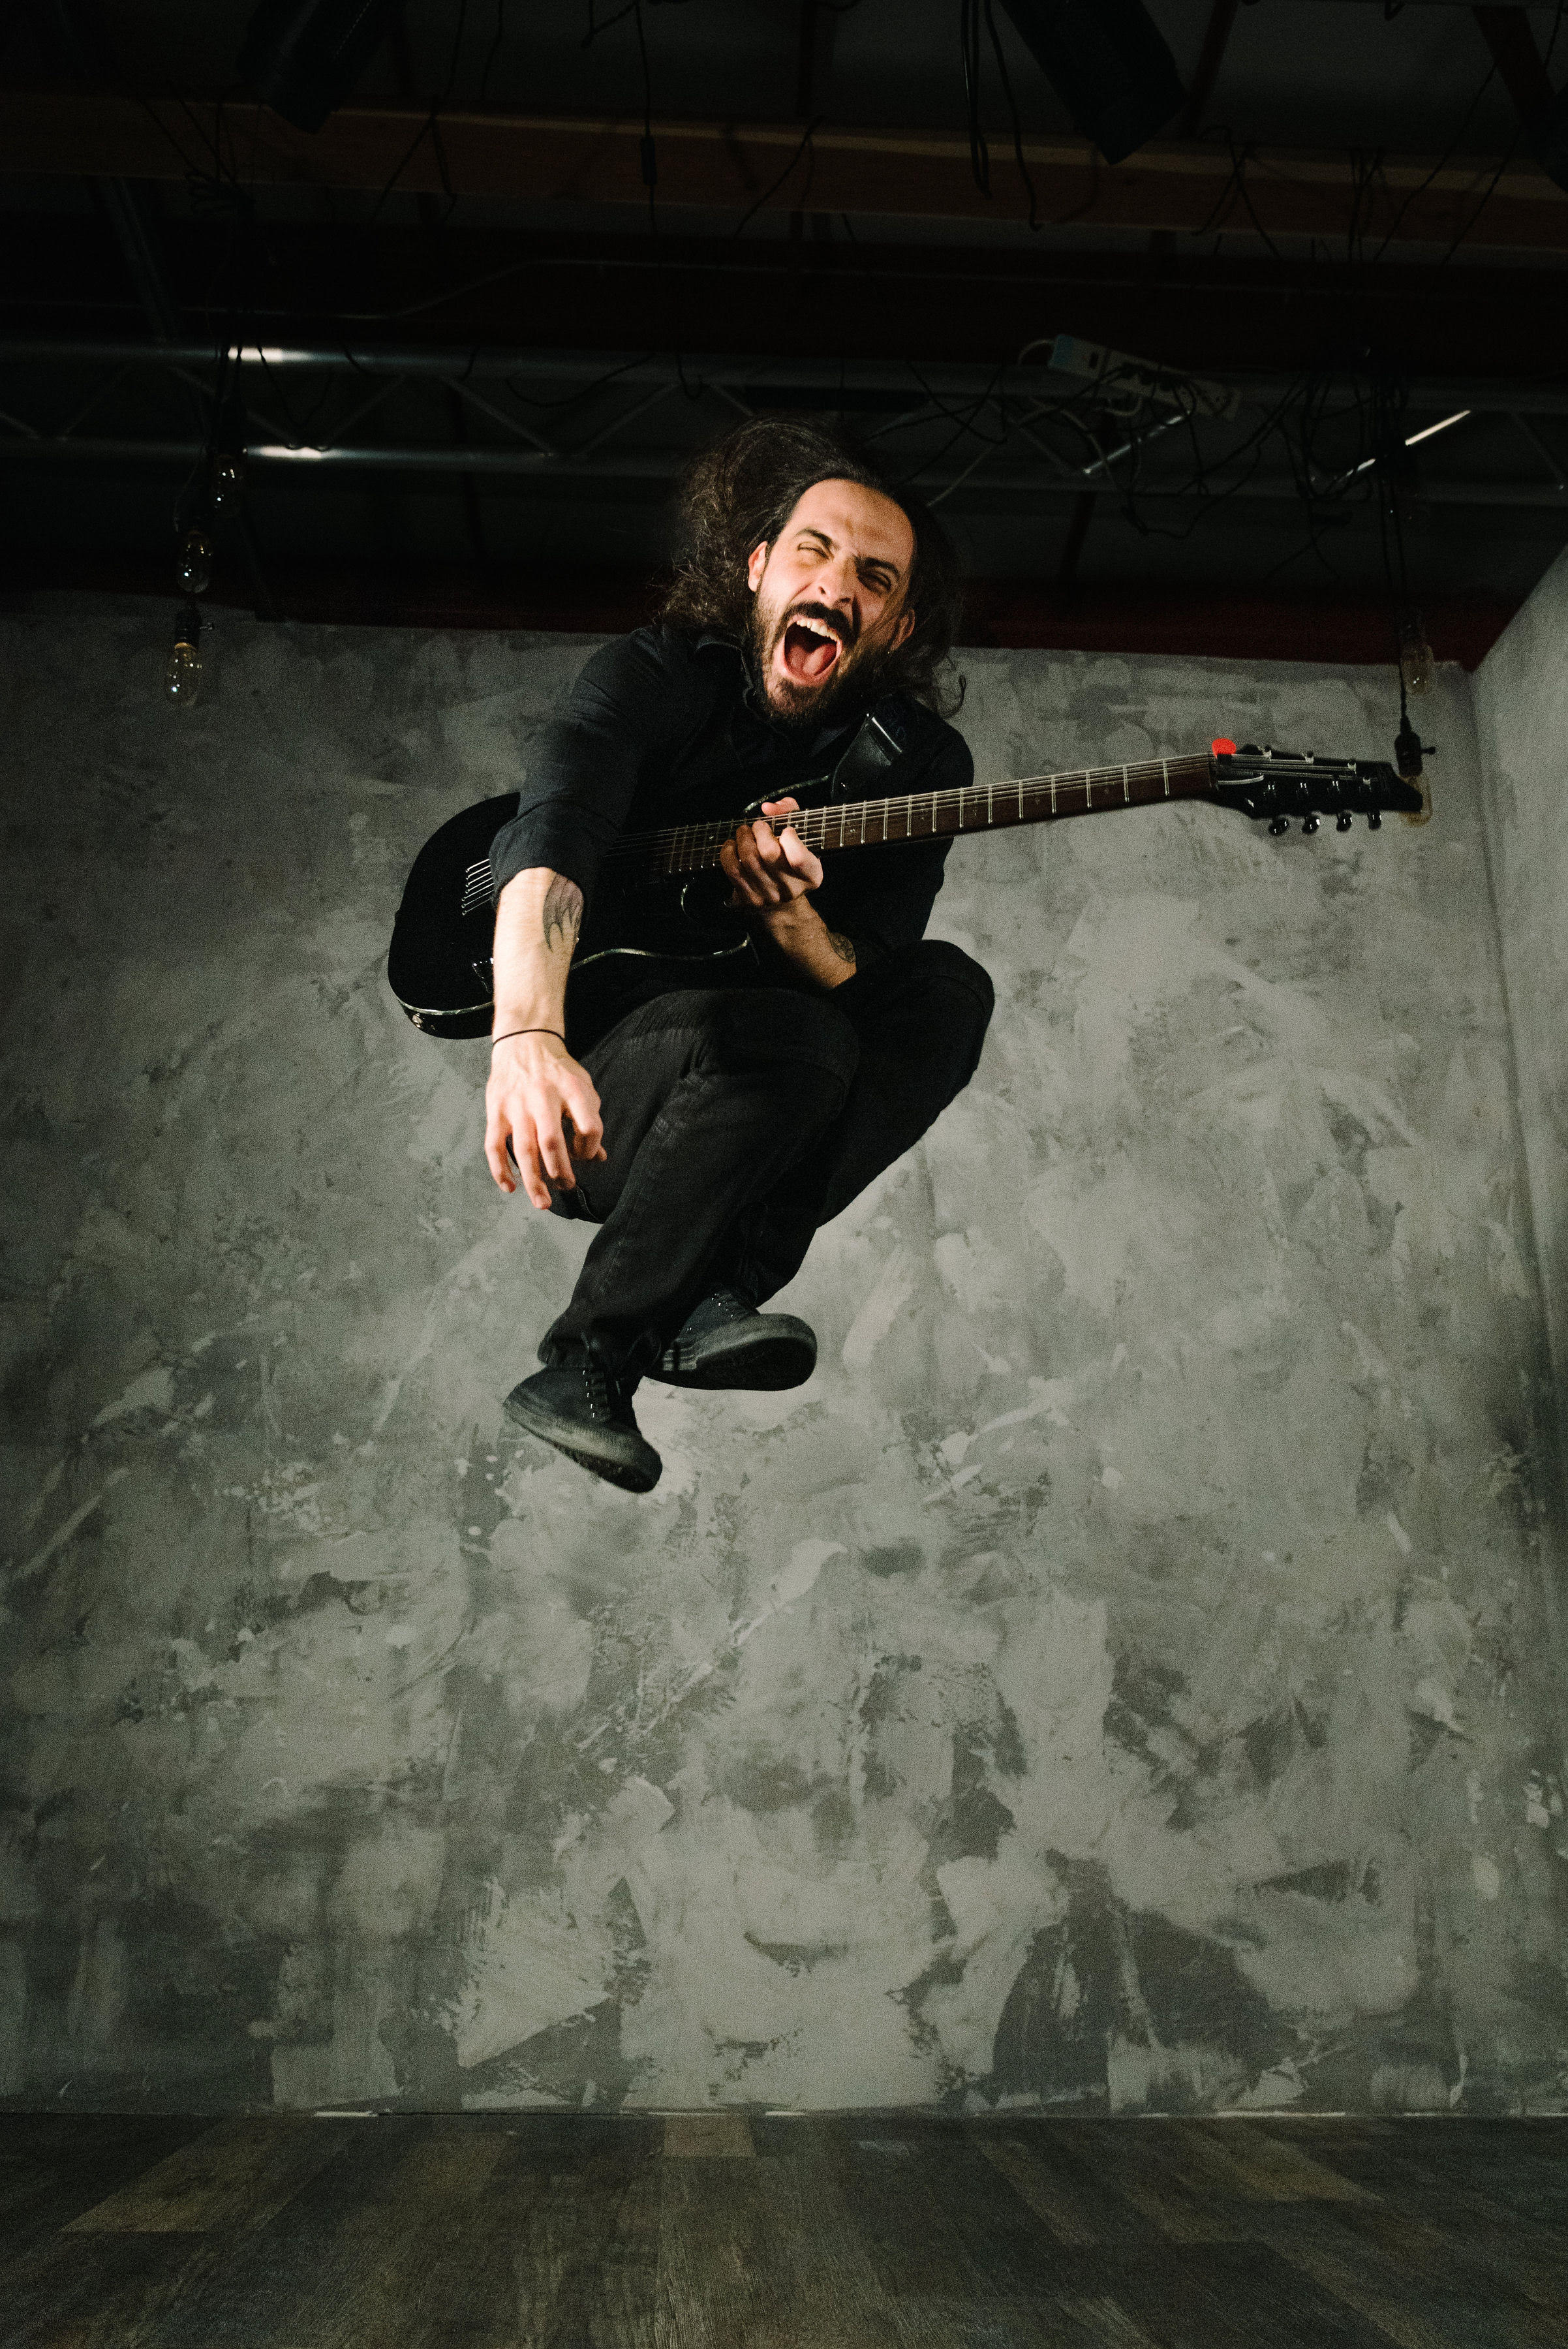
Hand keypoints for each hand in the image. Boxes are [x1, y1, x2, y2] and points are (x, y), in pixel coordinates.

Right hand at [484, 1031, 605, 1208]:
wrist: (524, 1042)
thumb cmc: (558, 1071)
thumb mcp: (582, 1087)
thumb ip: (591, 1119)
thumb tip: (598, 1157)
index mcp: (571, 1089)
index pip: (589, 1126)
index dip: (591, 1147)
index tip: (586, 1154)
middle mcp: (543, 1096)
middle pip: (552, 1143)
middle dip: (561, 1172)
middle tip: (567, 1186)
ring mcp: (516, 1104)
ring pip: (523, 1150)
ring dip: (533, 1181)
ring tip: (543, 1203)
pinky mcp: (496, 1110)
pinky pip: (494, 1145)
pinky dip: (499, 1169)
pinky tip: (509, 1187)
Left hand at [719, 798, 822, 916]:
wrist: (783, 905)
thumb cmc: (791, 861)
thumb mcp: (802, 837)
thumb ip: (790, 813)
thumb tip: (768, 808)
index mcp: (811, 875)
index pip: (798, 858)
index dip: (789, 838)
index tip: (786, 831)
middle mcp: (791, 888)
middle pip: (769, 853)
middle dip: (760, 831)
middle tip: (758, 826)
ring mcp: (769, 896)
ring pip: (749, 860)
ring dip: (743, 838)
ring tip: (744, 832)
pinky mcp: (749, 899)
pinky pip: (733, 870)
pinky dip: (729, 852)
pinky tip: (732, 845)